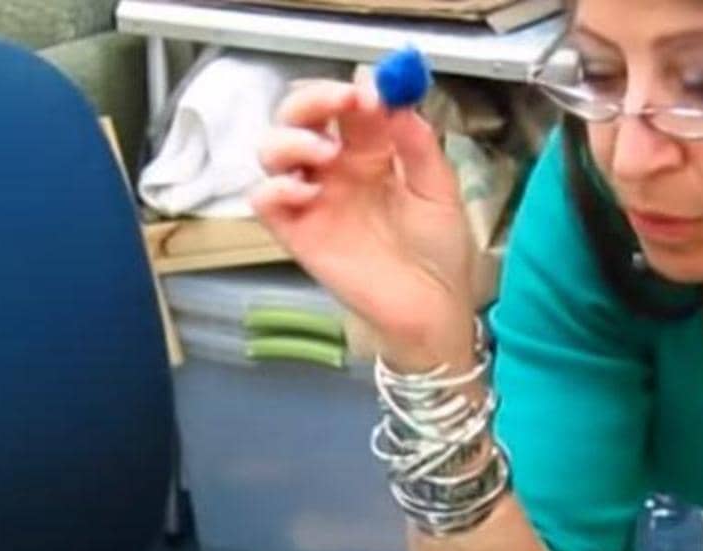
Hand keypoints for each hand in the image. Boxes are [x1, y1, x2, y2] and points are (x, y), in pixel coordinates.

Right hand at [250, 79, 477, 367]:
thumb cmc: (438, 250)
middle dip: (313, 99)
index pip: (344, 104)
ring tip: (327, 153)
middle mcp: (334, 168)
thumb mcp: (438, 189)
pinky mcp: (296, 233)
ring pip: (272, 150)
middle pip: (299, 116)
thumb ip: (417, 144)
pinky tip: (307, 192)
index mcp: (369, 150)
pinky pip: (264, 200)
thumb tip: (395, 97)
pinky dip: (275, 187)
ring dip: (291, 139)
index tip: (373, 93)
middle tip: (342, 104)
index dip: (353, 91)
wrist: (432, 308)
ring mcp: (312, 199)